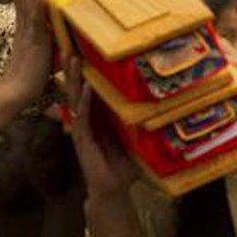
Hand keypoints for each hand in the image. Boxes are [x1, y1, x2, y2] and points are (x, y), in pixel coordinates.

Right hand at [1, 0, 56, 103]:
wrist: (17, 90)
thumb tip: (68, 18)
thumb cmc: (33, 71)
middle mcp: (23, 19)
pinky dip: (39, 5)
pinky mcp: (34, 41)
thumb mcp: (44, 43)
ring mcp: (27, 28)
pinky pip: (34, 19)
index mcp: (24, 18)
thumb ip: (51, 28)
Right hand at [66, 55, 136, 200]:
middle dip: (75, 70)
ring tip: (72, 59)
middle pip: (79, 90)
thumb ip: (142, 125)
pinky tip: (86, 88)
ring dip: (73, 80)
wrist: (112, 190)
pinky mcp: (82, 140)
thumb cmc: (123, 168)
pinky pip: (82, 118)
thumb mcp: (136, 141)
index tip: (87, 51)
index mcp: (98, 119)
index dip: (87, 72)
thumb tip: (164, 107)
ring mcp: (83, 130)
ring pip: (75, 99)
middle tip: (73, 46)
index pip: (91, 91)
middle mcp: (88, 121)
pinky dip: (84, 102)